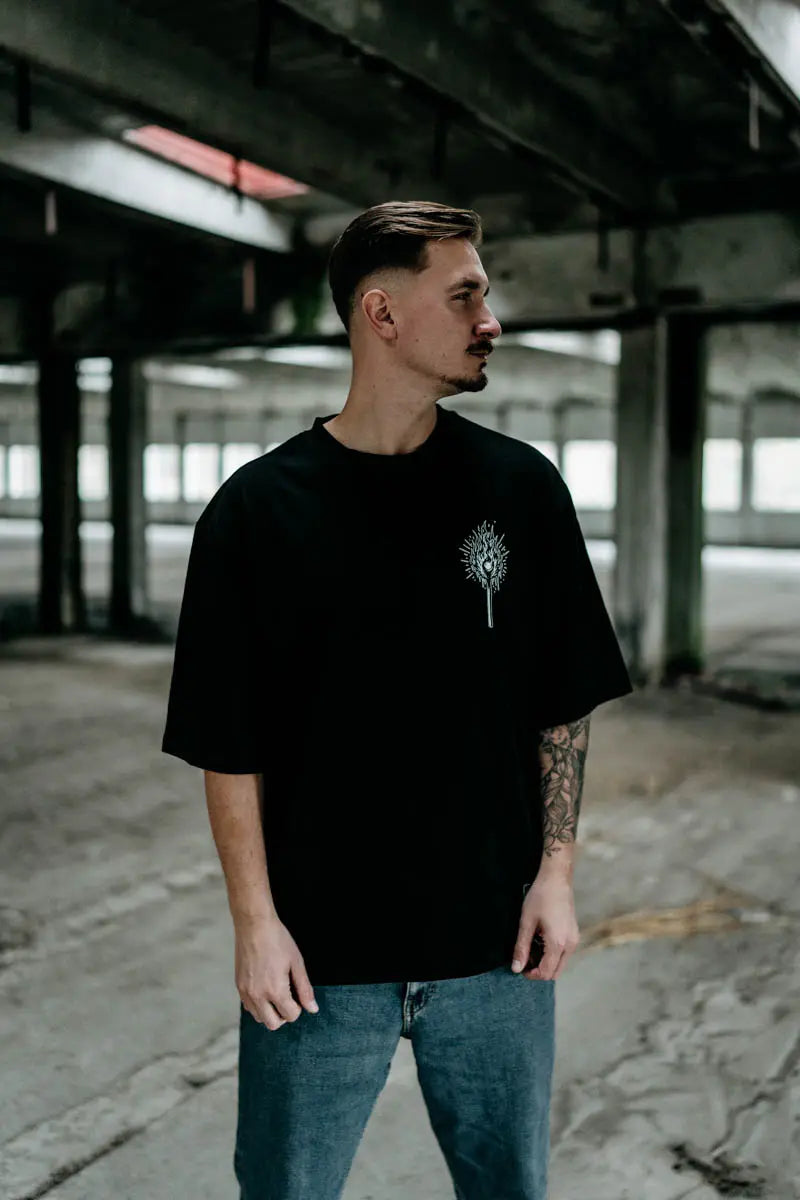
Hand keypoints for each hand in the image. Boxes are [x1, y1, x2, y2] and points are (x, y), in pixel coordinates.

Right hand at [234, 914, 318, 1029]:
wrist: (254, 925)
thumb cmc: (277, 940)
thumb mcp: (297, 963)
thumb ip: (305, 989)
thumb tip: (312, 1009)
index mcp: (275, 990)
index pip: (290, 1016)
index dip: (298, 1007)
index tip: (298, 994)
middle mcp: (258, 995)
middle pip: (273, 1024)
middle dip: (284, 1015)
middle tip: (289, 998)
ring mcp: (245, 992)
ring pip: (258, 1018)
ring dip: (270, 1012)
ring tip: (276, 993)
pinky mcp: (239, 986)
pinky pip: (248, 1007)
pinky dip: (258, 1005)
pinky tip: (265, 989)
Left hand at [511, 875, 579, 980]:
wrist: (556, 878)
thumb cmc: (541, 897)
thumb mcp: (526, 922)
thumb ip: (521, 947)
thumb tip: (516, 968)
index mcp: (558, 943)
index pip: (546, 972)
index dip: (531, 975)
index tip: (519, 968)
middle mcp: (570, 944)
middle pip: (555, 972)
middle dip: (539, 971)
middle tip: (524, 960)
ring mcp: (574, 939)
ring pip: (561, 963)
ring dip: (546, 963)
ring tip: (531, 949)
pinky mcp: (574, 933)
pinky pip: (564, 953)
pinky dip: (553, 954)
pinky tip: (541, 941)